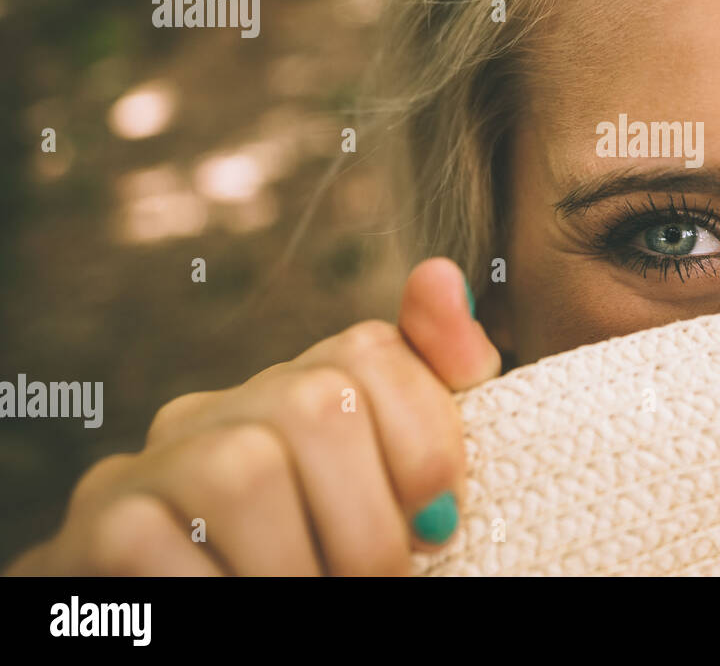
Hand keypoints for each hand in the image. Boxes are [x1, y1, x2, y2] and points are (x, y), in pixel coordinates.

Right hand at [4, 258, 497, 575]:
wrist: (182, 616)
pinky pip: (154, 543)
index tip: (438, 526)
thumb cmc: (321, 555)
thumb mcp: (397, 478)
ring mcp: (157, 460)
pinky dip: (219, 590)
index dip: (423, 441)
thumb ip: (436, 384)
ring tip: (318, 603)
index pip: (370, 352)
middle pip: (315, 405)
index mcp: (302, 386)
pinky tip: (248, 610)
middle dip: (369, 518)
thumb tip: (443, 276)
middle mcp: (226, 407)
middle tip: (384, 582)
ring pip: (243, 471)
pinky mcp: (103, 524)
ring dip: (299, 566)